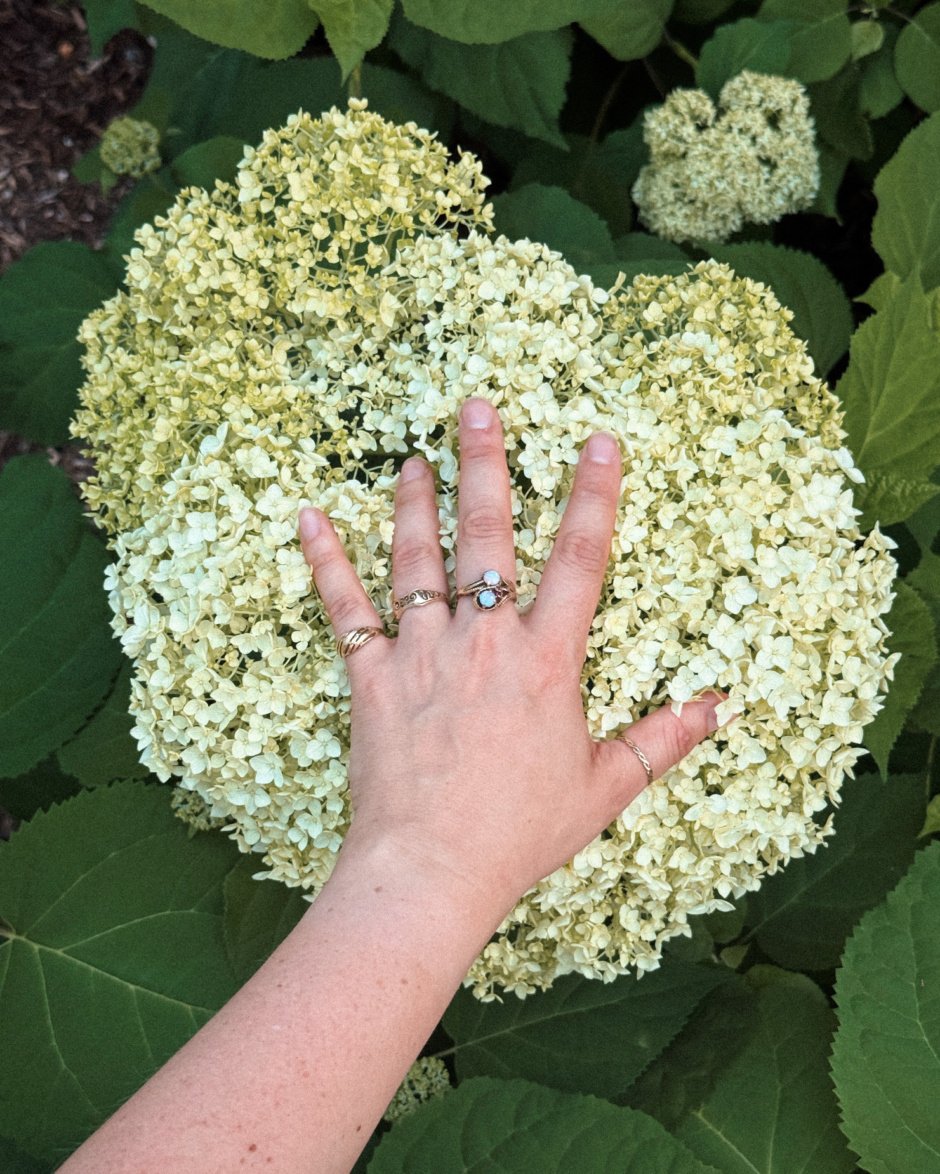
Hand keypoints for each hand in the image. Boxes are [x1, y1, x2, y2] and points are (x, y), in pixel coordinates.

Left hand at [298, 398, 723, 920]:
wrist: (432, 870)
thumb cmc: (520, 834)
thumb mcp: (603, 789)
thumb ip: (661, 741)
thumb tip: (718, 707)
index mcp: (546, 661)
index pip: (581, 560)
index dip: (594, 496)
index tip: (599, 442)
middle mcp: (484, 641)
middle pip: (488, 536)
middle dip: (484, 465)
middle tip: (474, 407)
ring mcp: (422, 653)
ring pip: (416, 559)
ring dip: (413, 503)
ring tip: (412, 459)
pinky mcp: (371, 678)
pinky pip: (344, 609)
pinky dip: (325, 561)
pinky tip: (309, 518)